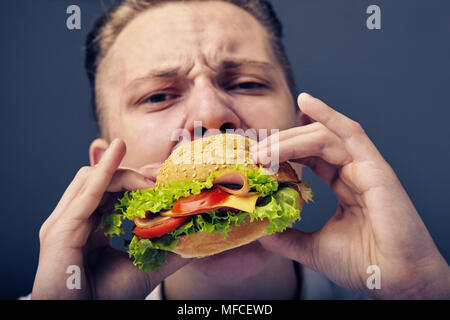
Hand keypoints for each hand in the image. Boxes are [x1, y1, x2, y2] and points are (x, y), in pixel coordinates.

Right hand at [32, 138, 190, 298]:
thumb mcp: (145, 267)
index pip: (113, 192)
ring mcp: (65, 222)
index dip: (138, 182)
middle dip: (133, 175)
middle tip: (161, 176)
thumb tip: (198, 239)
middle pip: (104, 181)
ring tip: (151, 178)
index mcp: (91, 226)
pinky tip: (117, 148)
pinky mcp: (60, 228)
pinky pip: (86, 190)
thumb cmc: (106, 297)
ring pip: (93, 178)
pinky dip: (104, 168)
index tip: (164, 180)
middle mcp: (76, 220)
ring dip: (124, 173)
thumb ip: (168, 251)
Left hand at [253, 93, 449, 298]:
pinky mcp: (375, 168)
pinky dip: (328, 115)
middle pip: (311, 143)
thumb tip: (261, 230)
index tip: (255, 158)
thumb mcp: (313, 248)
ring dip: (290, 138)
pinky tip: (305, 102)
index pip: (308, 157)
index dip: (281, 153)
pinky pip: (350, 133)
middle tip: (254, 153)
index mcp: (343, 185)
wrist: (395, 281)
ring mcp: (365, 167)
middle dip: (280, 144)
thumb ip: (288, 236)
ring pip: (323, 137)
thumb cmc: (363, 264)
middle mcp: (353, 171)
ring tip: (264, 148)